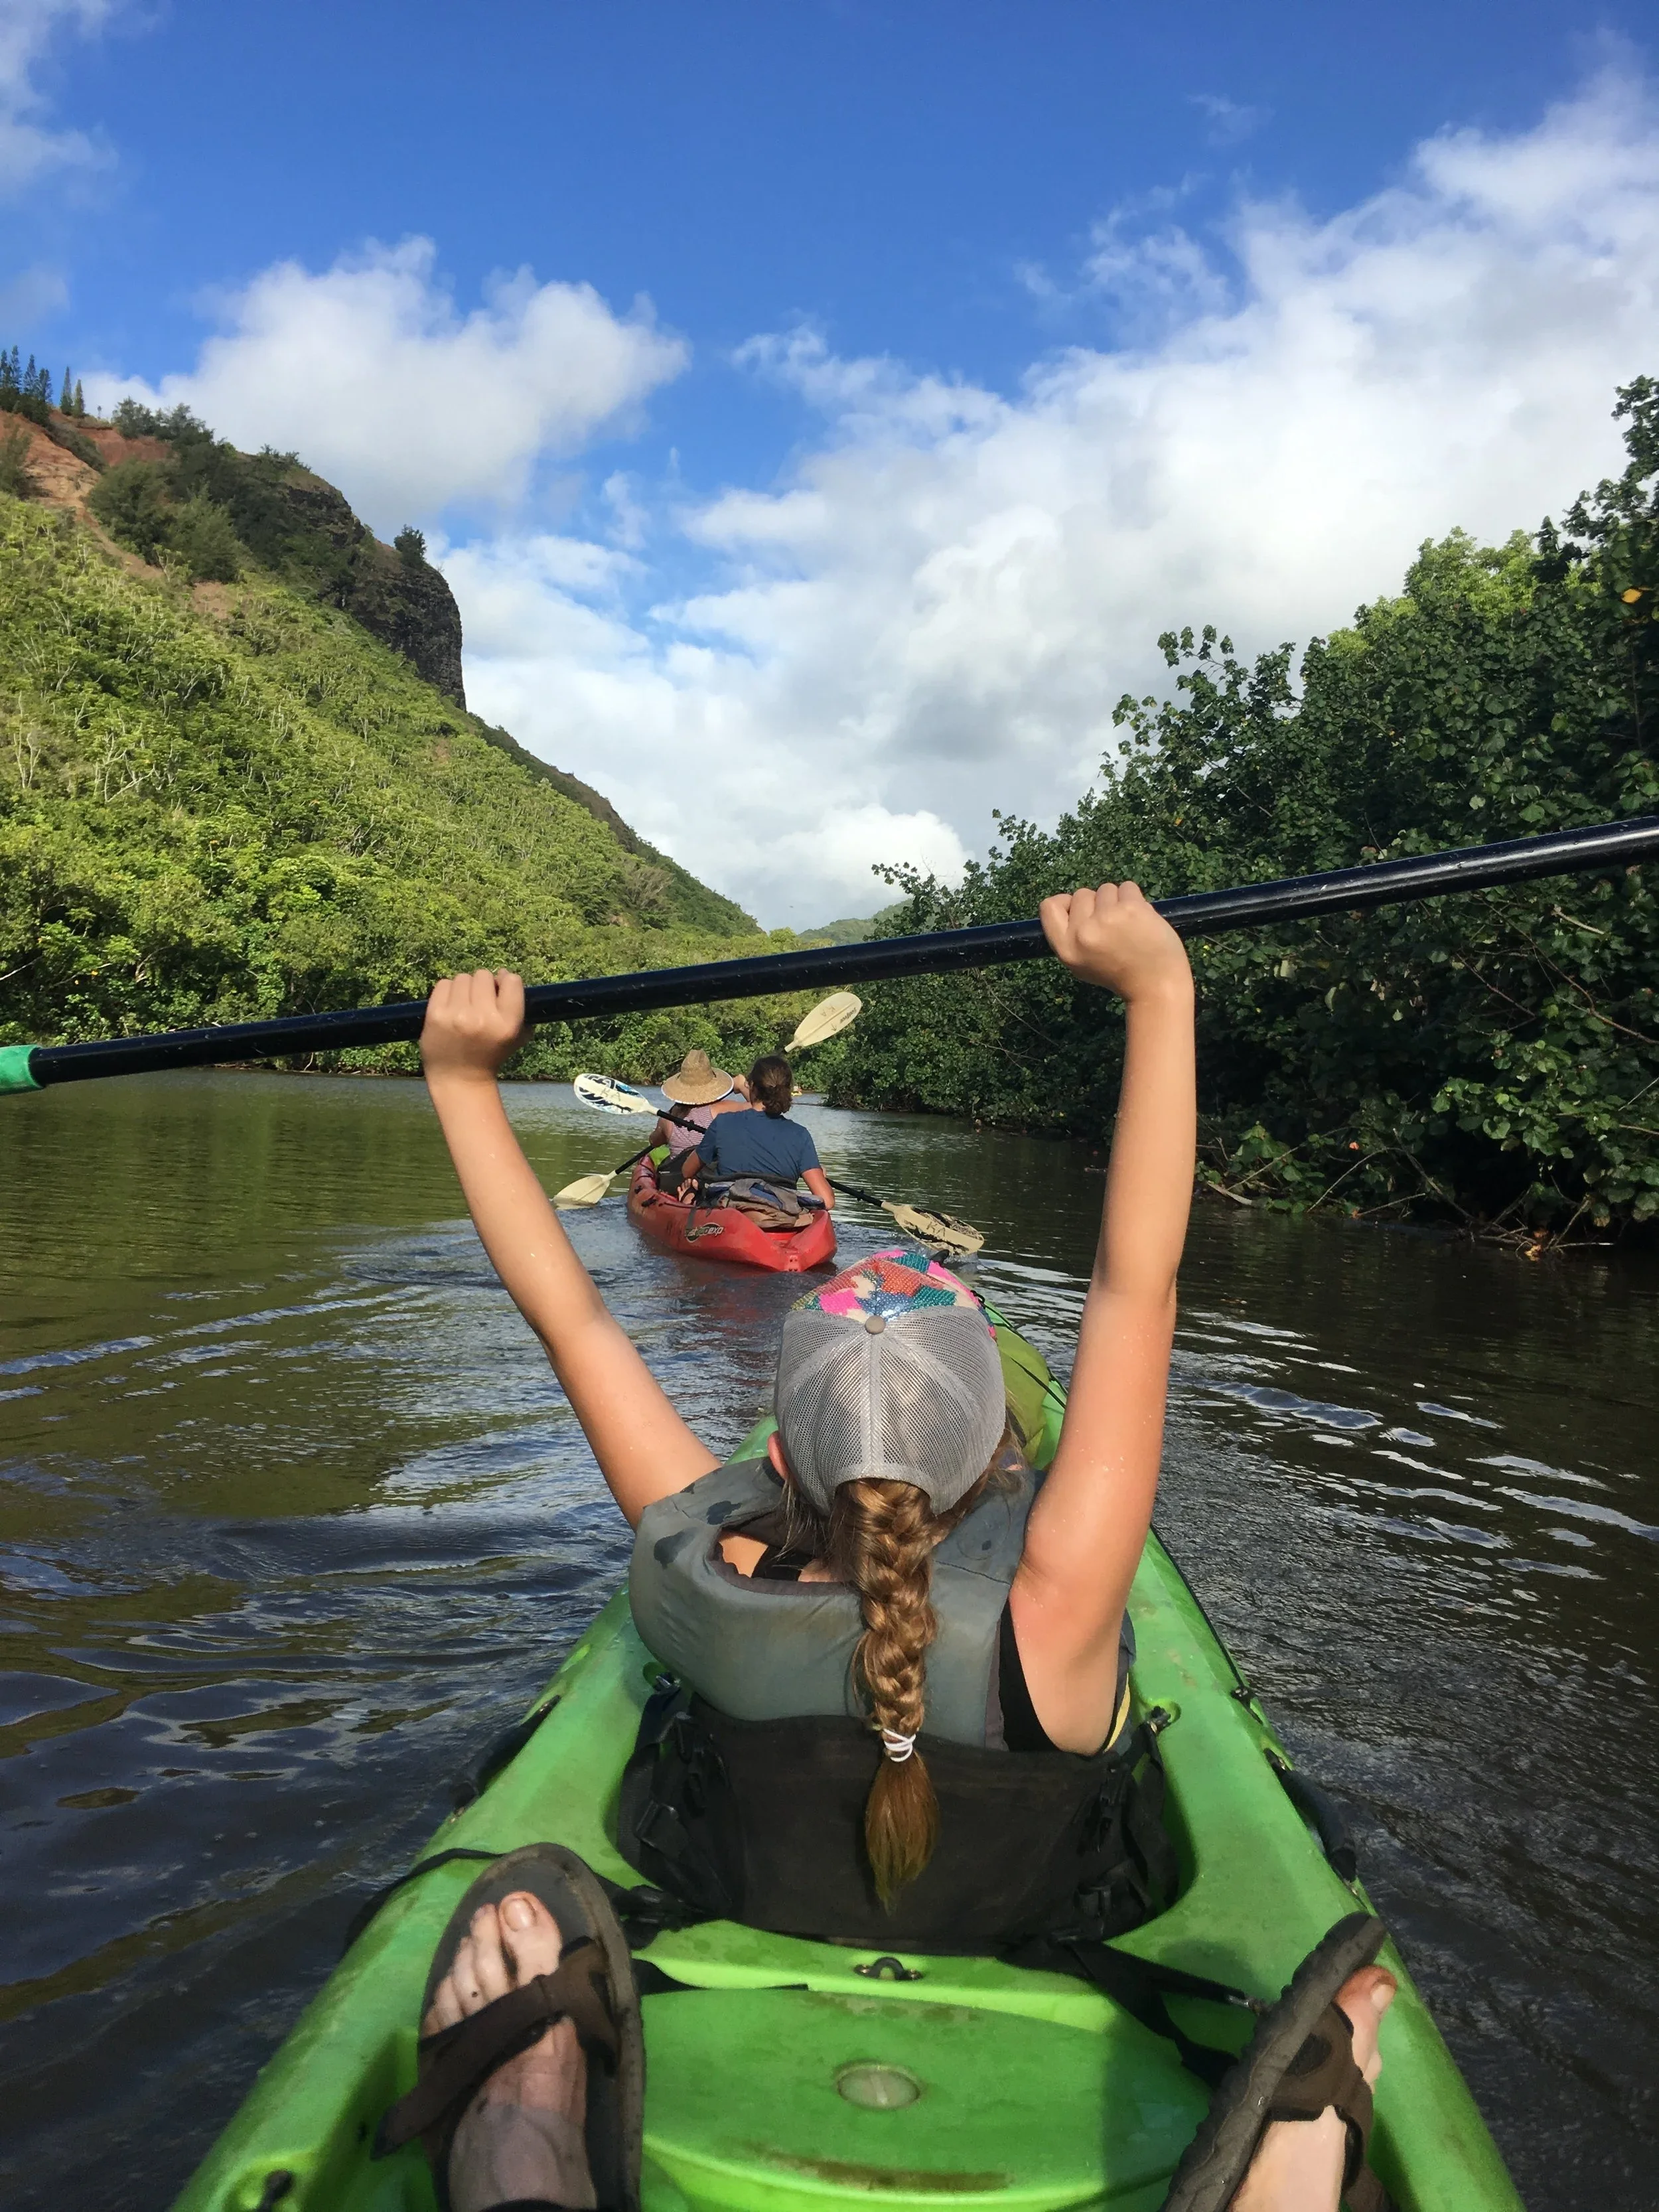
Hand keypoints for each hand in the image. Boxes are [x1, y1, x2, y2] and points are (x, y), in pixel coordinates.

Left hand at [420, 969, 527, 1082]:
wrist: (459, 1079)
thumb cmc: (490, 1055)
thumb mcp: (515, 1036)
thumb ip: (517, 1006)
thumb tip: (503, 974)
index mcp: (507, 1024)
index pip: (512, 981)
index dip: (505, 982)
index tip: (498, 992)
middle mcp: (483, 1018)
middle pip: (483, 975)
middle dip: (482, 985)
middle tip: (478, 1001)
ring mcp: (457, 1016)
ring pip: (463, 978)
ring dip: (464, 988)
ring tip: (463, 1005)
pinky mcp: (436, 1015)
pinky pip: (444, 984)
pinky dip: (448, 992)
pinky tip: (450, 1006)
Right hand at [1039, 882, 1190, 1002]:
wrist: (1156, 983)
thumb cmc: (1119, 975)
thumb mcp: (1081, 964)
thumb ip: (1071, 936)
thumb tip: (1071, 904)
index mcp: (1066, 948)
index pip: (1049, 907)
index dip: (1065, 902)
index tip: (1082, 912)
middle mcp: (1082, 932)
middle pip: (1081, 894)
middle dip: (1096, 904)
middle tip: (1111, 926)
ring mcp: (1106, 918)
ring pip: (1105, 888)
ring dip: (1117, 900)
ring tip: (1127, 923)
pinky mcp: (1130, 908)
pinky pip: (1127, 887)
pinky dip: (1134, 898)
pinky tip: (1140, 917)